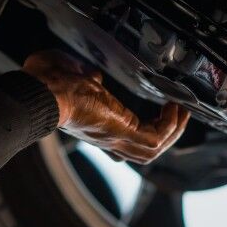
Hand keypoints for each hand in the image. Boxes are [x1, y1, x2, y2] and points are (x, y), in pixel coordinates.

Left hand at [23, 50, 189, 163]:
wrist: (44, 92)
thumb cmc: (47, 82)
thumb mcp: (74, 76)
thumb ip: (86, 77)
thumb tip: (93, 74)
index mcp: (95, 126)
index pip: (123, 143)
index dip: (143, 132)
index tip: (157, 115)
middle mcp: (106, 138)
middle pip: (144, 151)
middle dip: (166, 135)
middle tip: (178, 116)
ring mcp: (115, 138)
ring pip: (153, 148)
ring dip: (173, 131)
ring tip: (181, 113)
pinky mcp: (123, 132)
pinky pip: (155, 138)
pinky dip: (169, 125)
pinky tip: (174, 109)